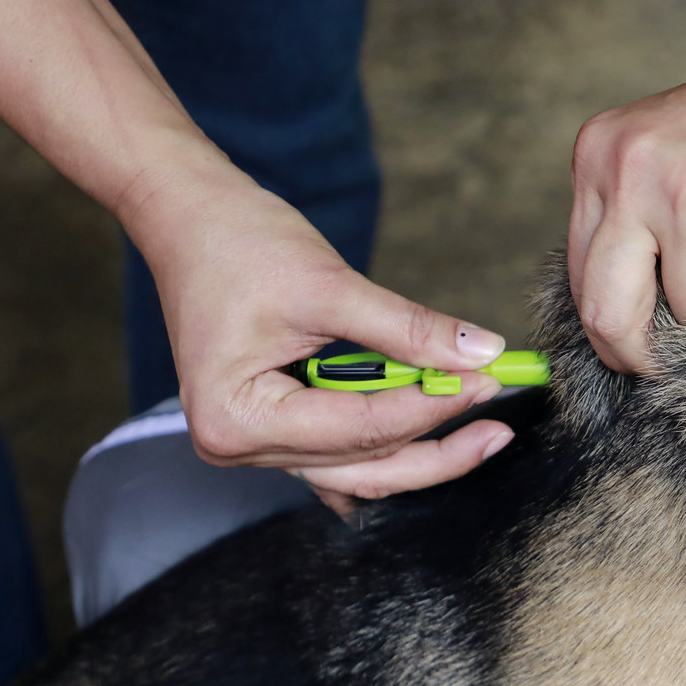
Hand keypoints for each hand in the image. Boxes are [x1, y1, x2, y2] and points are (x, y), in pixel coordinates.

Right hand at [121, 155, 513, 514]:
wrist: (188, 216)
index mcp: (236, 418)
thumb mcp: (330, 285)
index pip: (359, 429)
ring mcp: (253, 443)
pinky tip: (437, 441)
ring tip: (481, 427)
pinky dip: (388, 445)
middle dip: (435, 446)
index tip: (487, 382)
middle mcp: (238, 445)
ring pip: (357, 469)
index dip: (431, 408)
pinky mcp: (273, 427)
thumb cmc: (237, 242)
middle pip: (361, 466)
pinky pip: (341, 455)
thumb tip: (481, 353)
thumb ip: (409, 328)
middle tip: (497, 426)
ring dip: (418, 449)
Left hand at [567, 27, 685, 372]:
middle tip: (666, 369)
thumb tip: (617, 318)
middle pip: (607, 313)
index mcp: (598, 155)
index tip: (632, 349)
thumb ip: (631, 213)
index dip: (606, 328)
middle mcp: (627, 174)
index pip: (578, 276)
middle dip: (638, 355)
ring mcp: (680, 198)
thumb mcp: (666, 150)